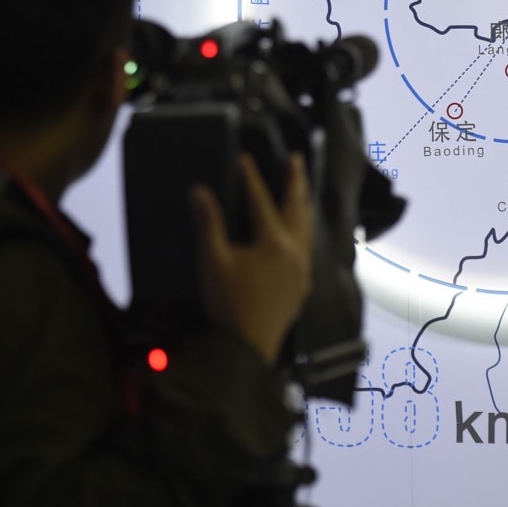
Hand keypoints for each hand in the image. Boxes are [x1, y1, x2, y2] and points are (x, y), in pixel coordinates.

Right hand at [190, 153, 313, 364]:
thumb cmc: (229, 304)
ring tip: (301, 191)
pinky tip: (299, 236)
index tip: (245, 157)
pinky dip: (304, 232)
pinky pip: (308, 250)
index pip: (261, 201)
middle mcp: (295, 252)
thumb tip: (199, 191)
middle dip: (295, 182)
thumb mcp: (213, 262)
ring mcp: (302, 270)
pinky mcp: (301, 287)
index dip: (251, 178)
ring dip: (303, 206)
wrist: (246, 348)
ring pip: (307, 229)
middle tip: (295, 160)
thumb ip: (209, 224)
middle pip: (296, 209)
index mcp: (274, 242)